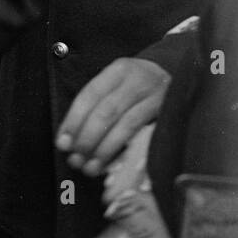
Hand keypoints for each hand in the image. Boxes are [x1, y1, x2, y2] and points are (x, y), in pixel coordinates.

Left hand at [57, 57, 169, 176]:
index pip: (90, 95)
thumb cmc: (136, 85)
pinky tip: (113, 164)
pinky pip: (145, 135)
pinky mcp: (170, 114)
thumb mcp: (116, 83)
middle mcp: (138, 80)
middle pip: (107, 111)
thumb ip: (95, 104)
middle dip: (87, 138)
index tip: (62, 143)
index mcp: (118, 70)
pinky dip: (126, 151)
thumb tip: (68, 138)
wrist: (175, 76)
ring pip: (126, 125)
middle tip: (75, 159)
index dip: (74, 120)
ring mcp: (157, 97)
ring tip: (90, 167)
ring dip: (105, 149)